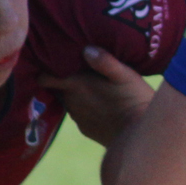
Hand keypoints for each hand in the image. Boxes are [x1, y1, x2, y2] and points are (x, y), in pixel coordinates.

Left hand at [40, 47, 154, 147]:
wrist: (141, 135)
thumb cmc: (134, 100)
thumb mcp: (125, 75)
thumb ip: (105, 61)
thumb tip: (86, 48)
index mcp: (76, 85)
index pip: (44, 78)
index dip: (45, 70)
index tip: (52, 61)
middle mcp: (71, 102)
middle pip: (58, 88)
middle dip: (62, 79)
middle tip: (76, 69)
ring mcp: (78, 118)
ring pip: (69, 101)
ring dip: (75, 94)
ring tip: (90, 87)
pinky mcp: (87, 129)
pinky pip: (80, 114)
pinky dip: (85, 108)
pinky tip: (100, 105)